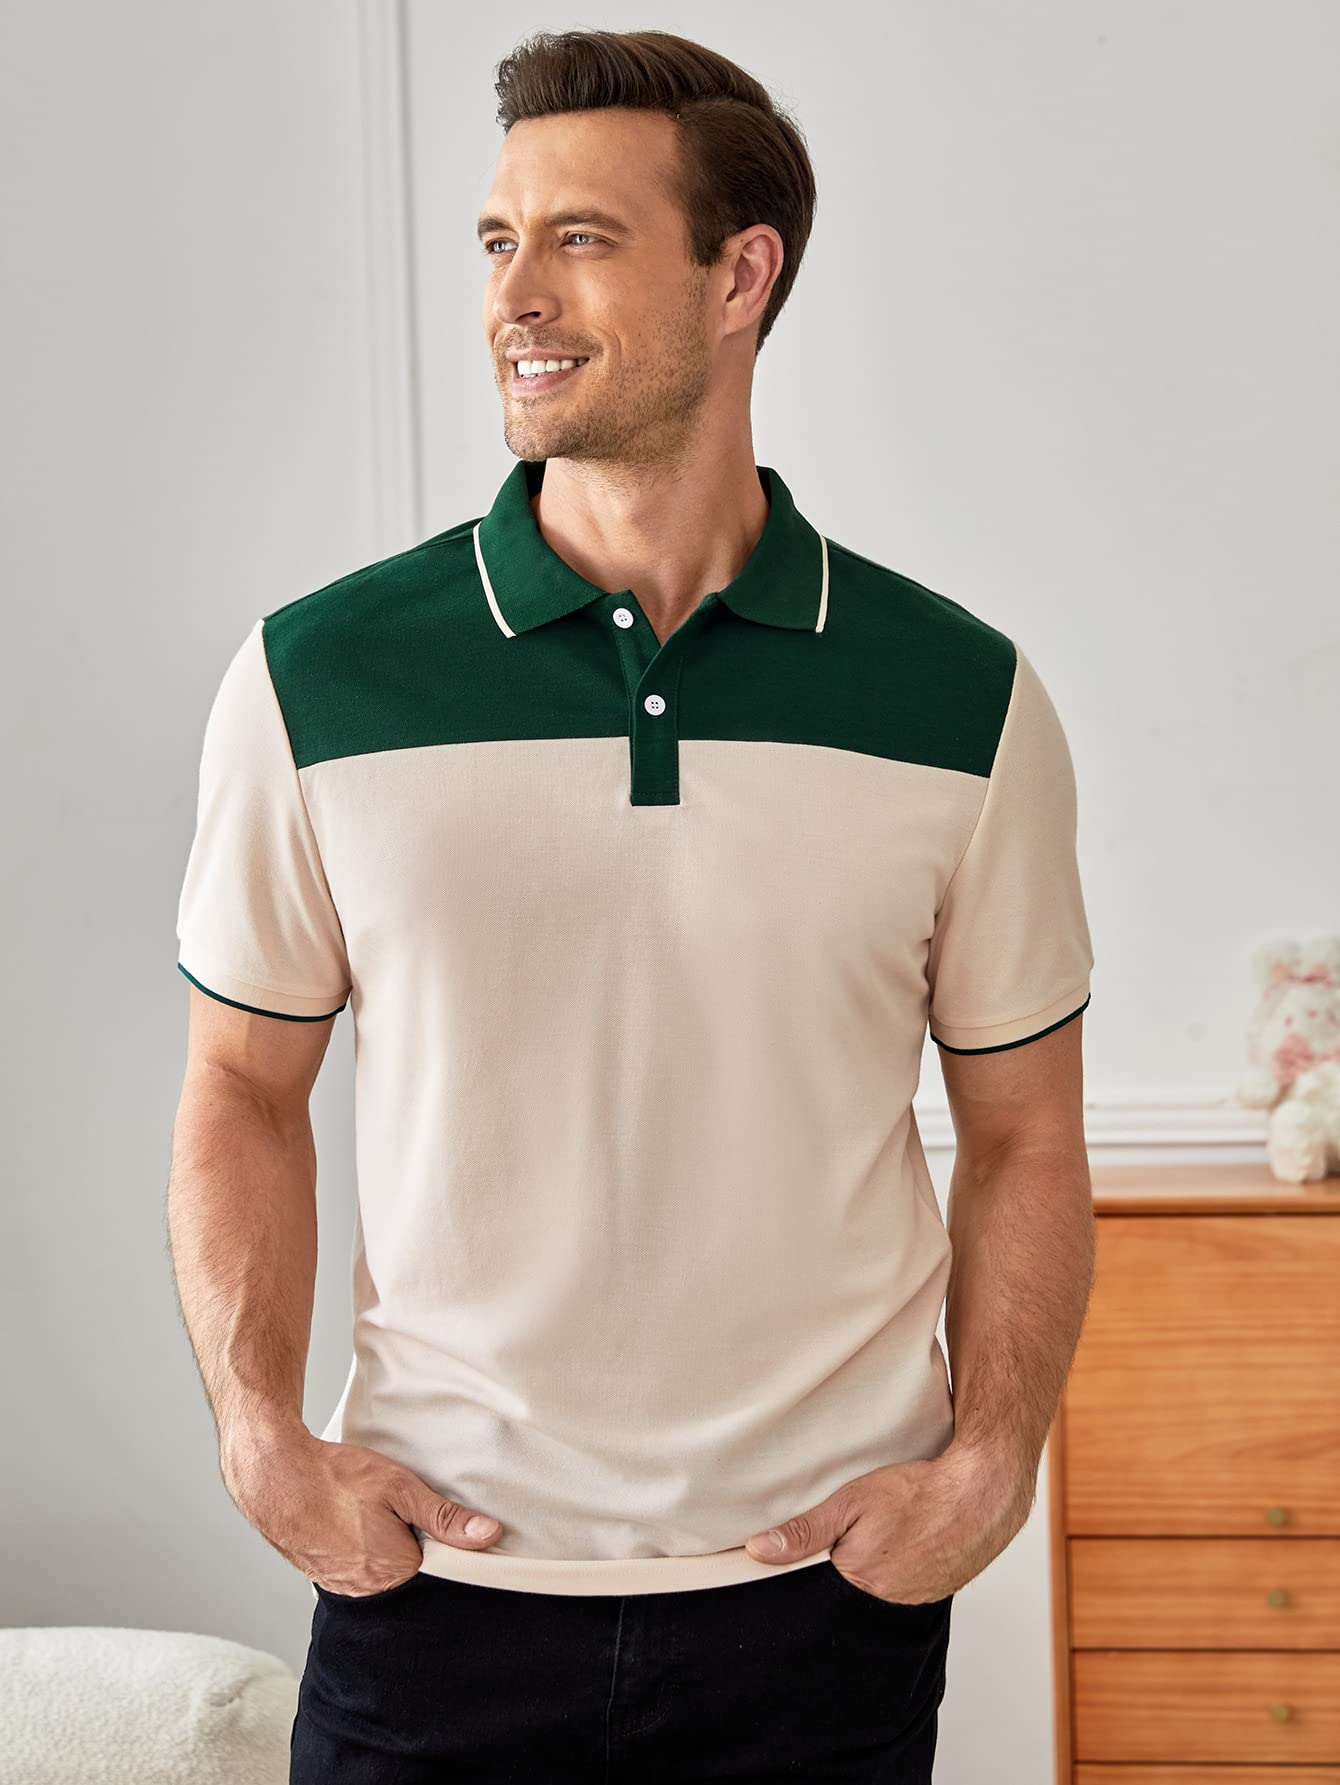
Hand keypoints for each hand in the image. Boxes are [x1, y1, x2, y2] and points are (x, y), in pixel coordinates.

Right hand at [220, 1421, 504, 1595]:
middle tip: (406, 1514)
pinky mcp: (329, 1580)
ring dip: (393, 1550)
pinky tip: (363, 1528)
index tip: (448, 1524)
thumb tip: (489, 1535)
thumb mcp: (400, 1488)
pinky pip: (363, 1574)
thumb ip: (445, 1517)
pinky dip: (369, 1553)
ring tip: (380, 1518)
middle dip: (421, 1549)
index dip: (449, 1547)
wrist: (276, 1478)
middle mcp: (371, 1591)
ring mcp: (346, 1589)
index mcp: (396, 1574)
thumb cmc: (336, 1480)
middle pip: (416, 1577)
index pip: (443, 1573)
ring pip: (389, 1575)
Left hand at [742, 1441, 1035, 1603]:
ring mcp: (915, 1600)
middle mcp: (887, 1602)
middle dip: (844, 1568)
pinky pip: (906, 1589)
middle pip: (847, 1593)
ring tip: (883, 1538)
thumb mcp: (851, 1501)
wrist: (983, 1492)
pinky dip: (900, 1571)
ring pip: (878, 1592)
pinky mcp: (937, 1592)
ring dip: (874, 1570)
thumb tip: (758, 1551)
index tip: (811, 1553)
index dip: (813, 1569)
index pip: (817, 1590)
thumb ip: (804, 1530)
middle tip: (857, 1536)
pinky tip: (904, 1546)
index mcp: (859, 1581)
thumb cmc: (918, 1492)